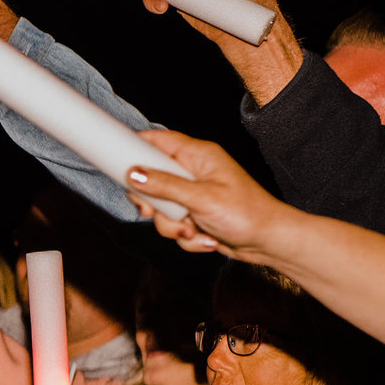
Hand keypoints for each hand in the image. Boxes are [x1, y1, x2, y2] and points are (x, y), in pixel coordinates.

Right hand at [125, 129, 298, 259]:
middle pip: (151, 179)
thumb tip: (134, 174)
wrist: (268, 243)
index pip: (158, 140)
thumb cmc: (246, 214)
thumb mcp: (201, 199)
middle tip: (155, 210)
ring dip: (171, 226)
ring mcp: (192, 195)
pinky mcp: (194, 216)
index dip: (135, 146)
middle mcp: (193, 172)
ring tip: (192, 231)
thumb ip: (165, 186)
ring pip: (160, 208)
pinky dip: (186, 237)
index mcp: (198, 156)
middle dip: (153, 203)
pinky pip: (174, 225)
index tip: (115, 160)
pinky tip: (205, 238)